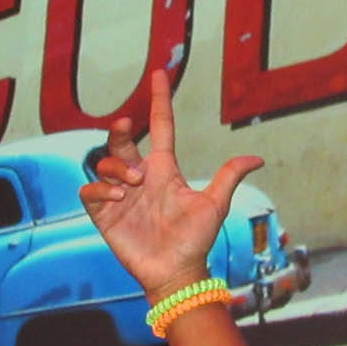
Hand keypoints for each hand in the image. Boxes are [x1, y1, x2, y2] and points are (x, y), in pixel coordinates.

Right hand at [79, 69, 264, 299]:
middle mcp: (139, 177)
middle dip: (120, 132)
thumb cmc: (194, 239)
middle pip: (122, 140)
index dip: (159, 100)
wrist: (175, 272)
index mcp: (164, 170)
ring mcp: (119, 195)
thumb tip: (257, 158)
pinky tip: (116, 199)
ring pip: (103, 163)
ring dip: (115, 167)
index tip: (159, 73)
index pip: (161, 126)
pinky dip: (99, 191)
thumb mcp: (214, 205)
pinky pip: (89, 191)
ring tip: (132, 186)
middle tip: (130, 138)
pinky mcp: (104, 215)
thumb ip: (228, 177)